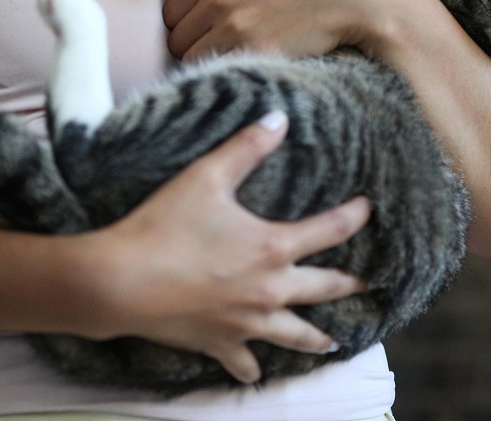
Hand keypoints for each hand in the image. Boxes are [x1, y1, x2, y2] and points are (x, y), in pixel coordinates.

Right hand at [79, 110, 370, 383]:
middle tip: (369, 283)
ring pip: (295, 335)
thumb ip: (246, 147)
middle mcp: (270, 290)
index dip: (353, 216)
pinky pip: (244, 363)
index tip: (368, 208)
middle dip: (350, 284)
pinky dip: (252, 368)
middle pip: (324, 289)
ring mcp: (246, 324)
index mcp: (272, 248)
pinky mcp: (218, 344)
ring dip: (317, 338)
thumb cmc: (163, 226)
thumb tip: (279, 118)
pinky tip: (255, 372)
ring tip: (331, 342)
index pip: (330, 230)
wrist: (121, 282)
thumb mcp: (206, 176)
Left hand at [163, 0, 415, 60]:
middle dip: (192, 48)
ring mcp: (233, 23)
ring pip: (190, 59)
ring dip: (207, 65)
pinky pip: (216, 72)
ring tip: (233, 62)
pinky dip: (224, 75)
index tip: (205, 34)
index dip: (186, 26)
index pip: (171, 11)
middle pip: (176, 38)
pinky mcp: (253, 49)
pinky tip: (244, 70)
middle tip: (220, 53)